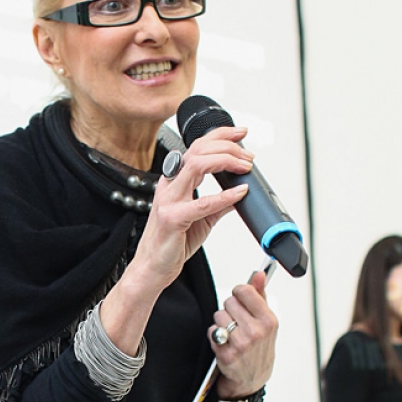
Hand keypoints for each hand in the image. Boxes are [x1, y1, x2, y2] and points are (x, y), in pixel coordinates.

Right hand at [130, 127, 253, 297]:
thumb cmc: (171, 243)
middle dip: (227, 145)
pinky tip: (239, 193)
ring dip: (225, 161)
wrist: (153, 267)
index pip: (197, 147)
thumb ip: (218, 205)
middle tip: (248, 155)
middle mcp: (170, 186)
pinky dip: (224, 196)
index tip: (240, 133)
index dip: (220, 135)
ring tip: (244, 167)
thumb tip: (238, 194)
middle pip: (198, 150)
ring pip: (196, 165)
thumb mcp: (200, 219)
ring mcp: (169, 200)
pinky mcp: (173, 218)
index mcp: (174, 182)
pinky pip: (202, 203)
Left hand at [209, 269, 277, 398]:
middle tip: (237, 323)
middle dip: (230, 310)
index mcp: (268, 321)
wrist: (251, 379)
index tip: (240, 301)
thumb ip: (260, 295)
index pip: (244, 291)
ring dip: (221, 323)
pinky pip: (211, 331)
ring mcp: (241, 344)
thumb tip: (259, 274)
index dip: (239, 294)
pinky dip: (215, 335)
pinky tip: (224, 343)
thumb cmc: (259, 349)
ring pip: (218, 315)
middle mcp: (256, 332)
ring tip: (231, 334)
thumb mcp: (266, 322)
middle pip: (229, 302)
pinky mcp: (226, 354)